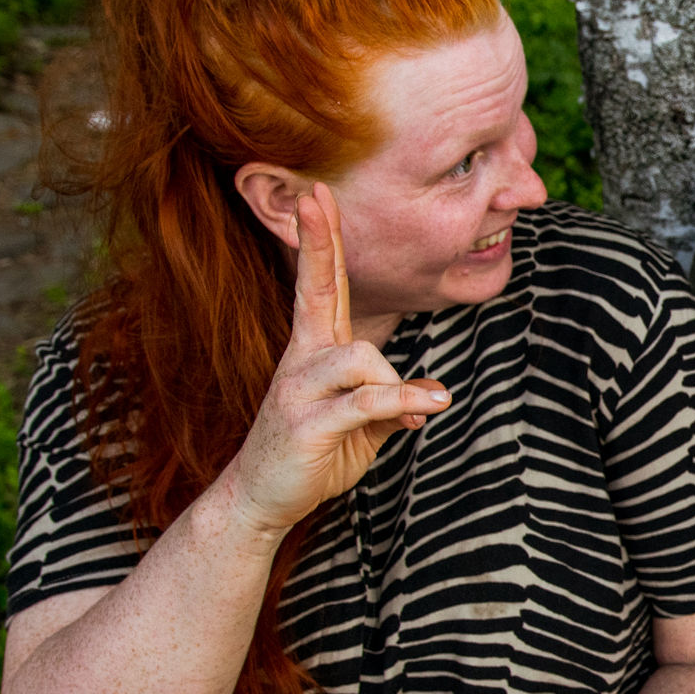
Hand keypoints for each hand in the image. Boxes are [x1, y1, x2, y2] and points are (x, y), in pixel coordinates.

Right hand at [221, 184, 452, 537]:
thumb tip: (431, 398)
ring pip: (361, 356)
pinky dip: (401, 400)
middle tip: (315, 195)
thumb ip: (394, 403)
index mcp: (315, 350)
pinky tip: (427, 408)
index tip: (317, 195)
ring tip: (420, 408)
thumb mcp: (364, 426)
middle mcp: (302, 360)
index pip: (320, 286)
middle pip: (316, 291)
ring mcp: (299, 389)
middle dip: (319, 244)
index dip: (321, 242)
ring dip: (396, 383)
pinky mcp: (306, 423)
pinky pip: (364, 400)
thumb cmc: (315, 454)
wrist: (264, 498)